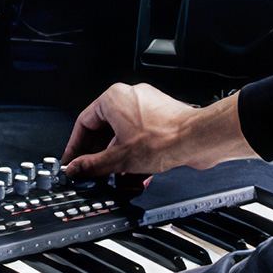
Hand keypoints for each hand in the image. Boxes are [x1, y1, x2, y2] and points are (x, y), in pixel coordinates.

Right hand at [62, 83, 250, 178]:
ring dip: (115, 156)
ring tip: (112, 175)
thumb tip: (76, 168)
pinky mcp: (160, 117)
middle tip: (90, 170)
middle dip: (97, 153)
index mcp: (114, 98)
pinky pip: (138, 135)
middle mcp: (129, 97)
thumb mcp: (119, 158)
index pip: (84, 122)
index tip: (72, 160)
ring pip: (121, 133)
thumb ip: (92, 165)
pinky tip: (132, 171)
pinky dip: (132, 152)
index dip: (75, 146)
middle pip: (103, 128)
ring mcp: (146, 107)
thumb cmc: (166, 138)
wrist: (199, 139)